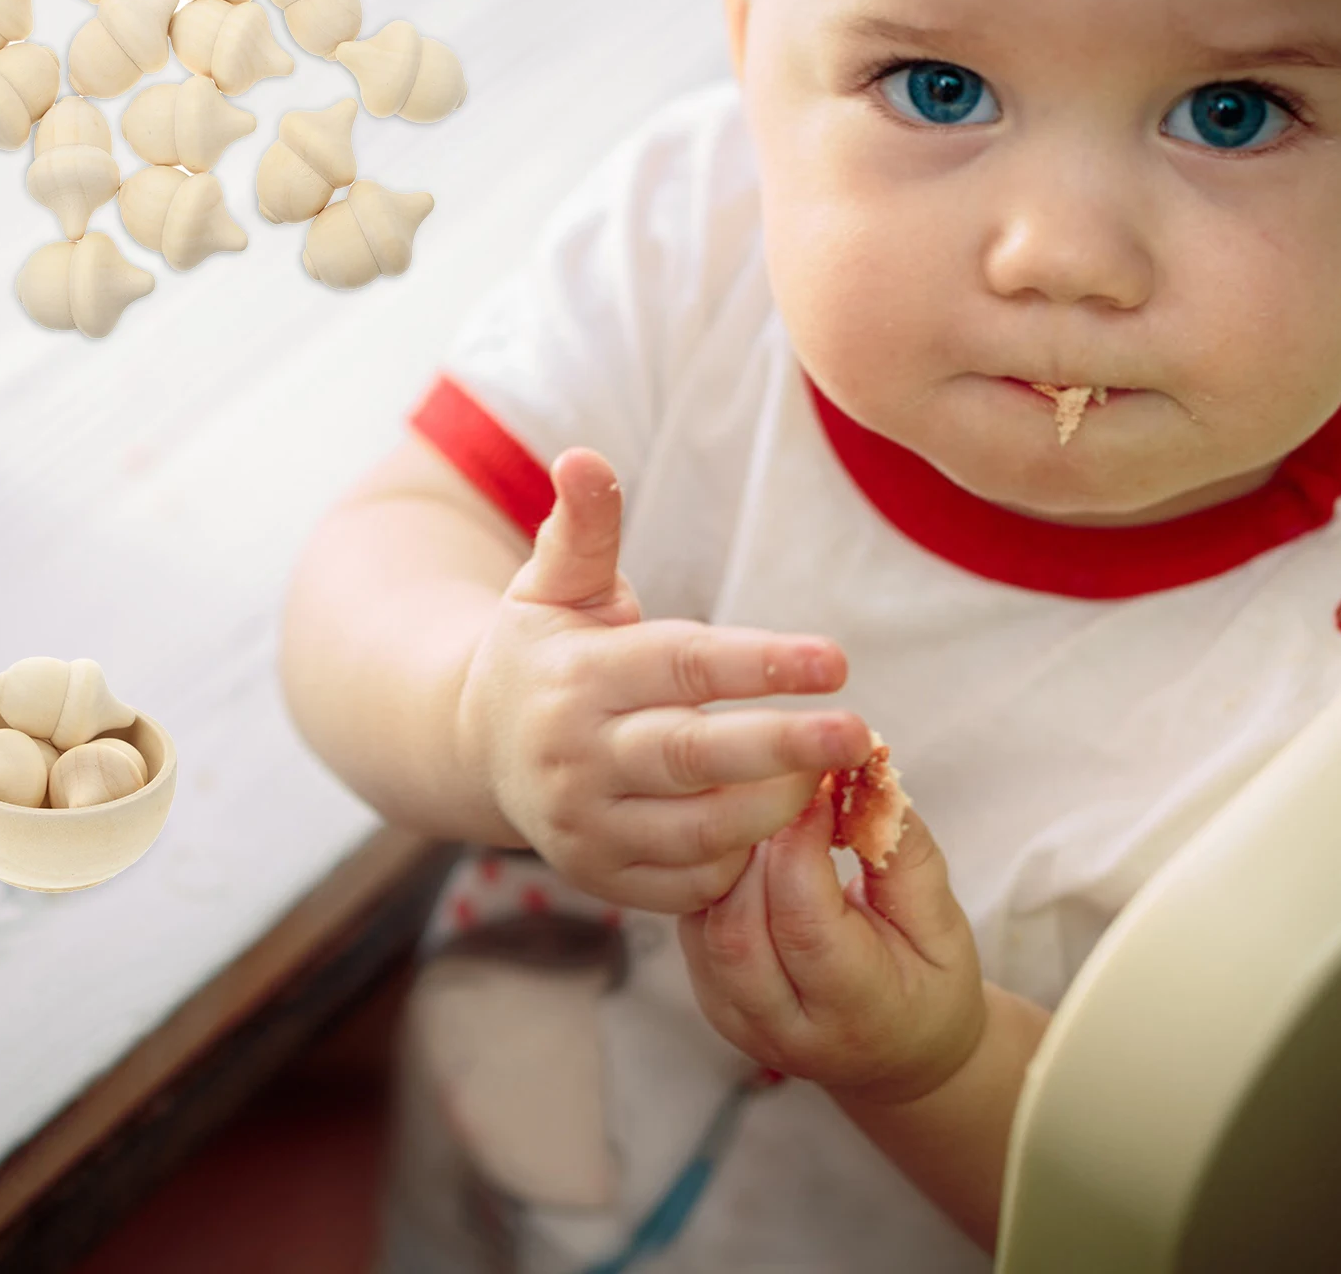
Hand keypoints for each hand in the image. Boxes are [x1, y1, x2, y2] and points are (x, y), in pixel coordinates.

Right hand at [455, 446, 873, 912]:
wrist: (479, 745)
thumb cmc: (545, 650)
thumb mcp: (553, 583)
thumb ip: (582, 527)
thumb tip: (583, 456)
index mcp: (575, 676)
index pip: (679, 667)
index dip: (759, 663)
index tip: (835, 659)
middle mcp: (574, 755)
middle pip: (691, 754)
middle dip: (782, 747)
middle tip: (861, 734)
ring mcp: (585, 827)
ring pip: (697, 829)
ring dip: (775, 807)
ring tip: (836, 778)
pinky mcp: (601, 879)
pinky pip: (688, 884)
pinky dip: (744, 863)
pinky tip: (790, 829)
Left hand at [679, 784, 985, 1101]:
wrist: (900, 1054)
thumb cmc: (929, 982)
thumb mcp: (943, 924)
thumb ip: (904, 855)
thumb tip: (865, 779)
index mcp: (858, 1013)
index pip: (806, 925)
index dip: (803, 845)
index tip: (817, 786)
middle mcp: (787, 1029)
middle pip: (741, 929)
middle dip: (758, 848)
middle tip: (782, 790)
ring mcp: (739, 1020)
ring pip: (706, 927)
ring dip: (732, 861)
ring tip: (765, 814)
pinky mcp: (712, 1001)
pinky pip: (694, 928)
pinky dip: (716, 880)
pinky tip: (747, 850)